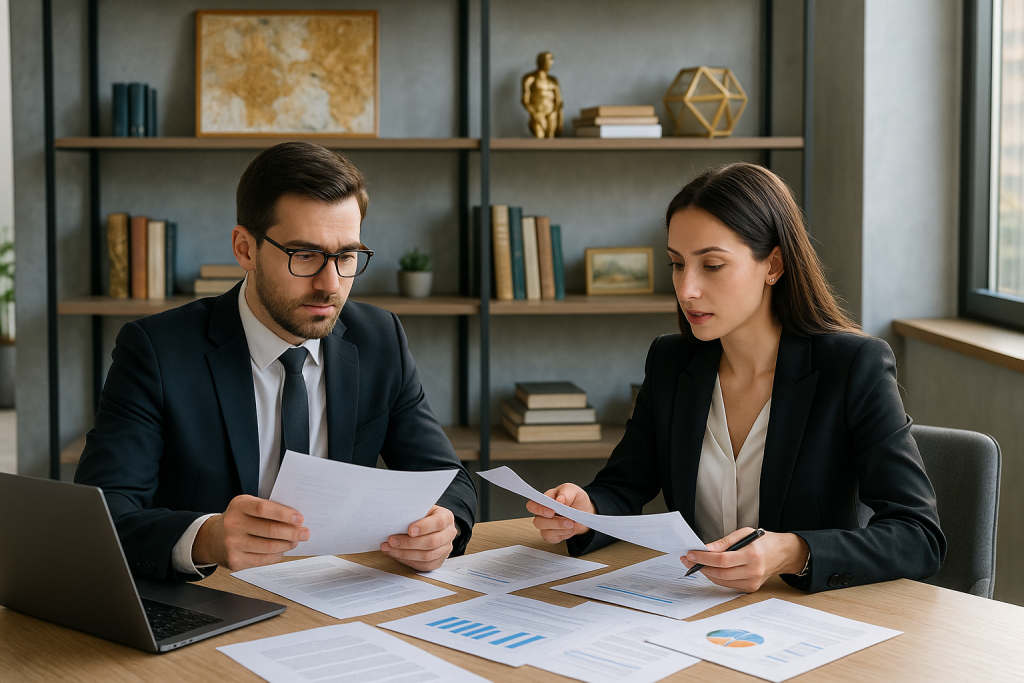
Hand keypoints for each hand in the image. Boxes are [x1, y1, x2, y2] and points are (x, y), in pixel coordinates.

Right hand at [193, 495, 308, 570]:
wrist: (213, 538)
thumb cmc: (238, 519)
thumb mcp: (248, 506)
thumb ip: (268, 509)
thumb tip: (296, 520)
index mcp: (239, 505)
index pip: (264, 509)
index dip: (284, 514)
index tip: (299, 519)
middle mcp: (233, 524)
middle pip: (269, 530)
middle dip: (292, 532)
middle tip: (304, 533)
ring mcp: (232, 544)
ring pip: (269, 547)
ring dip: (287, 545)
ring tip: (295, 541)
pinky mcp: (235, 561)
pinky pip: (263, 560)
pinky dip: (276, 555)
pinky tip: (281, 550)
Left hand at [380, 505, 457, 571]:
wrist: (429, 525)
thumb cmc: (422, 516)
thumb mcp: (420, 509)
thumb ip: (413, 513)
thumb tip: (395, 518)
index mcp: (447, 517)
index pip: (438, 523)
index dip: (424, 527)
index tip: (409, 530)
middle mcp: (449, 534)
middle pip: (432, 542)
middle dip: (409, 543)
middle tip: (391, 541)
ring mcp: (445, 549)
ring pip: (427, 556)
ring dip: (405, 553)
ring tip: (389, 549)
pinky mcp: (438, 561)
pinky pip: (424, 565)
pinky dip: (408, 561)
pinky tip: (396, 555)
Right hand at [526, 483, 593, 543]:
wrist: (583, 511)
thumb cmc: (574, 499)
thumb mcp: (573, 490)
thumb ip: (565, 492)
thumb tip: (559, 499)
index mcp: (544, 500)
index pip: (532, 505)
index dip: (539, 509)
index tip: (552, 510)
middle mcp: (542, 513)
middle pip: (537, 521)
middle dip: (553, 522)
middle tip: (568, 520)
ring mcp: (545, 525)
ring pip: (544, 531)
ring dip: (559, 528)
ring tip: (571, 524)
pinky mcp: (550, 535)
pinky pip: (551, 538)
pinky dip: (562, 534)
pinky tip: (569, 529)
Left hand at [681, 527, 808, 592]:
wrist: (782, 553)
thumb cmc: (763, 541)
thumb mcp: (744, 533)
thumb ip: (724, 542)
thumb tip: (706, 549)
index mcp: (752, 555)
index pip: (722, 559)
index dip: (704, 557)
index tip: (691, 553)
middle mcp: (753, 571)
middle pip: (720, 573)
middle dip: (701, 566)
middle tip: (688, 559)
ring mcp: (752, 582)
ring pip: (722, 580)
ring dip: (706, 572)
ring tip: (695, 563)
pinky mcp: (750, 588)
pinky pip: (728, 584)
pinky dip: (716, 577)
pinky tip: (709, 569)